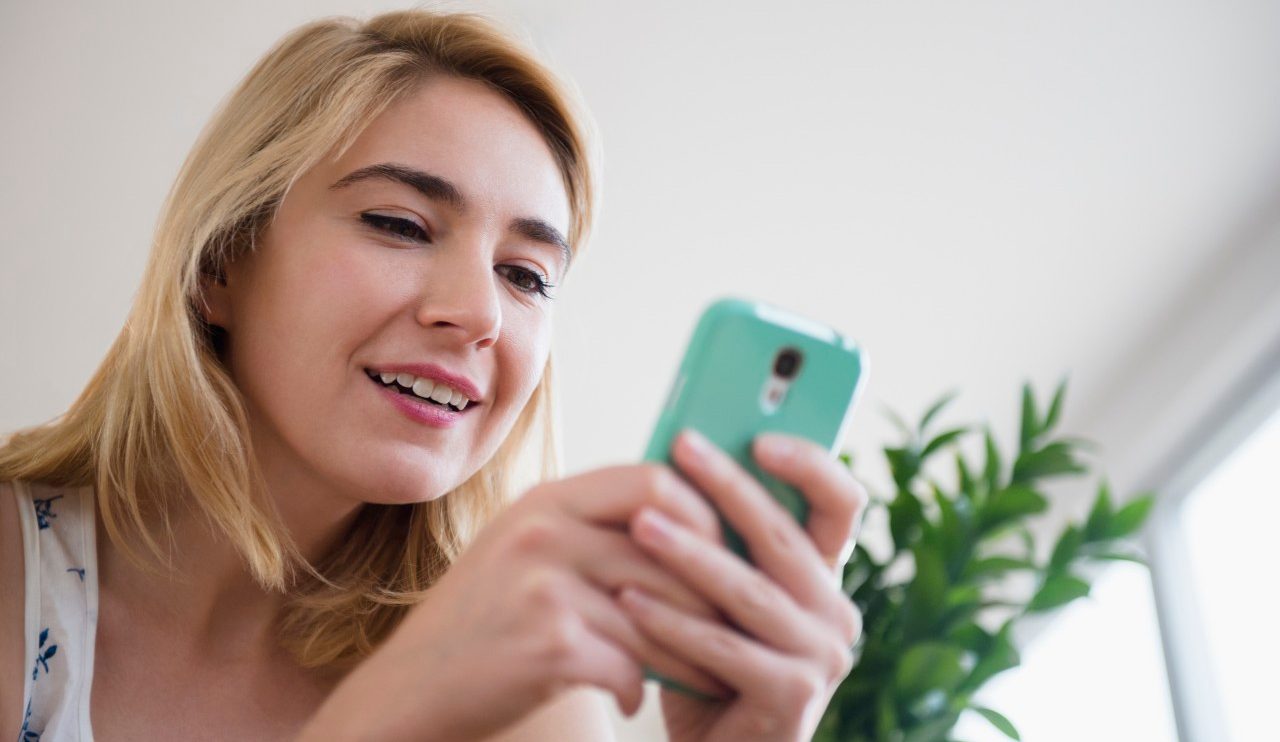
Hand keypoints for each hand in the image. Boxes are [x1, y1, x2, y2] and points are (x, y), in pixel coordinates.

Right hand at [297, 464, 734, 741]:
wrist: (408, 690)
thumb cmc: (481, 623)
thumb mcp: (524, 551)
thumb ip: (590, 530)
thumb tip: (687, 529)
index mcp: (547, 499)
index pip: (654, 480)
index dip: (702, 516)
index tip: (719, 555)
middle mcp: (544, 530)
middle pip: (670, 548)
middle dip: (711, 595)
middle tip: (730, 626)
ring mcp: (543, 585)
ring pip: (659, 614)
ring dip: (689, 653)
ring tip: (700, 673)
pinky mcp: (548, 643)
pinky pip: (630, 666)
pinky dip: (635, 690)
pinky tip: (628, 699)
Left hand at [620, 429, 867, 741]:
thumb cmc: (704, 663)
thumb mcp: (716, 594)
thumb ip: (716, 540)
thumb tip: (668, 459)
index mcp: (822, 577)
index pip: (840, 503)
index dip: (810, 464)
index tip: (759, 435)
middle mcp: (835, 613)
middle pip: (783, 536)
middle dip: (727, 486)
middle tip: (680, 446)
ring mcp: (822, 658)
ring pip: (750, 591)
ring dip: (691, 553)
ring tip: (640, 523)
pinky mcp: (794, 698)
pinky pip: (724, 648)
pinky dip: (672, 622)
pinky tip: (628, 598)